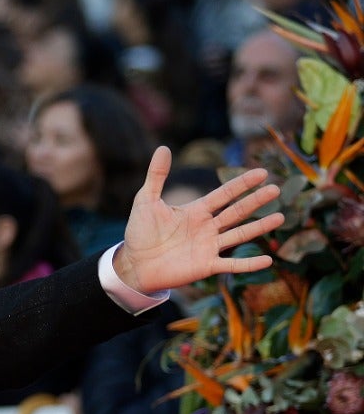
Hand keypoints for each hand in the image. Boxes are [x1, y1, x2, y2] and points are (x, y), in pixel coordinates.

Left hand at [112, 147, 282, 292]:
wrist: (134, 264)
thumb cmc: (140, 232)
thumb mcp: (146, 201)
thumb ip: (156, 176)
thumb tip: (163, 147)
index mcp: (196, 211)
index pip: (224, 194)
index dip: (242, 184)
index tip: (261, 173)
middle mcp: (207, 227)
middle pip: (236, 212)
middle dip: (255, 201)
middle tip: (276, 189)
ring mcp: (209, 247)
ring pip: (239, 235)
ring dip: (259, 227)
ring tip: (280, 217)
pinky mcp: (206, 266)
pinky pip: (231, 265)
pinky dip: (249, 264)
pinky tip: (268, 260)